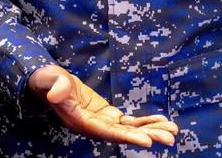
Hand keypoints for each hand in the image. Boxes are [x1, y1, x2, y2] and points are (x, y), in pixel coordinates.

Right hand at [28, 65, 177, 147]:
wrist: (48, 83)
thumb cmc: (48, 81)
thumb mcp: (51, 80)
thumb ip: (56, 87)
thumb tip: (57, 94)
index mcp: (81, 122)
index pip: (107, 132)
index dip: (127, 137)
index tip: (147, 141)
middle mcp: (94, 127)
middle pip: (124, 135)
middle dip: (147, 136)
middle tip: (170, 138)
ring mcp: (102, 122)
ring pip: (129, 130)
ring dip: (151, 130)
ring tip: (173, 131)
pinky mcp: (107, 115)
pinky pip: (129, 121)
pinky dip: (145, 121)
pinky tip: (161, 121)